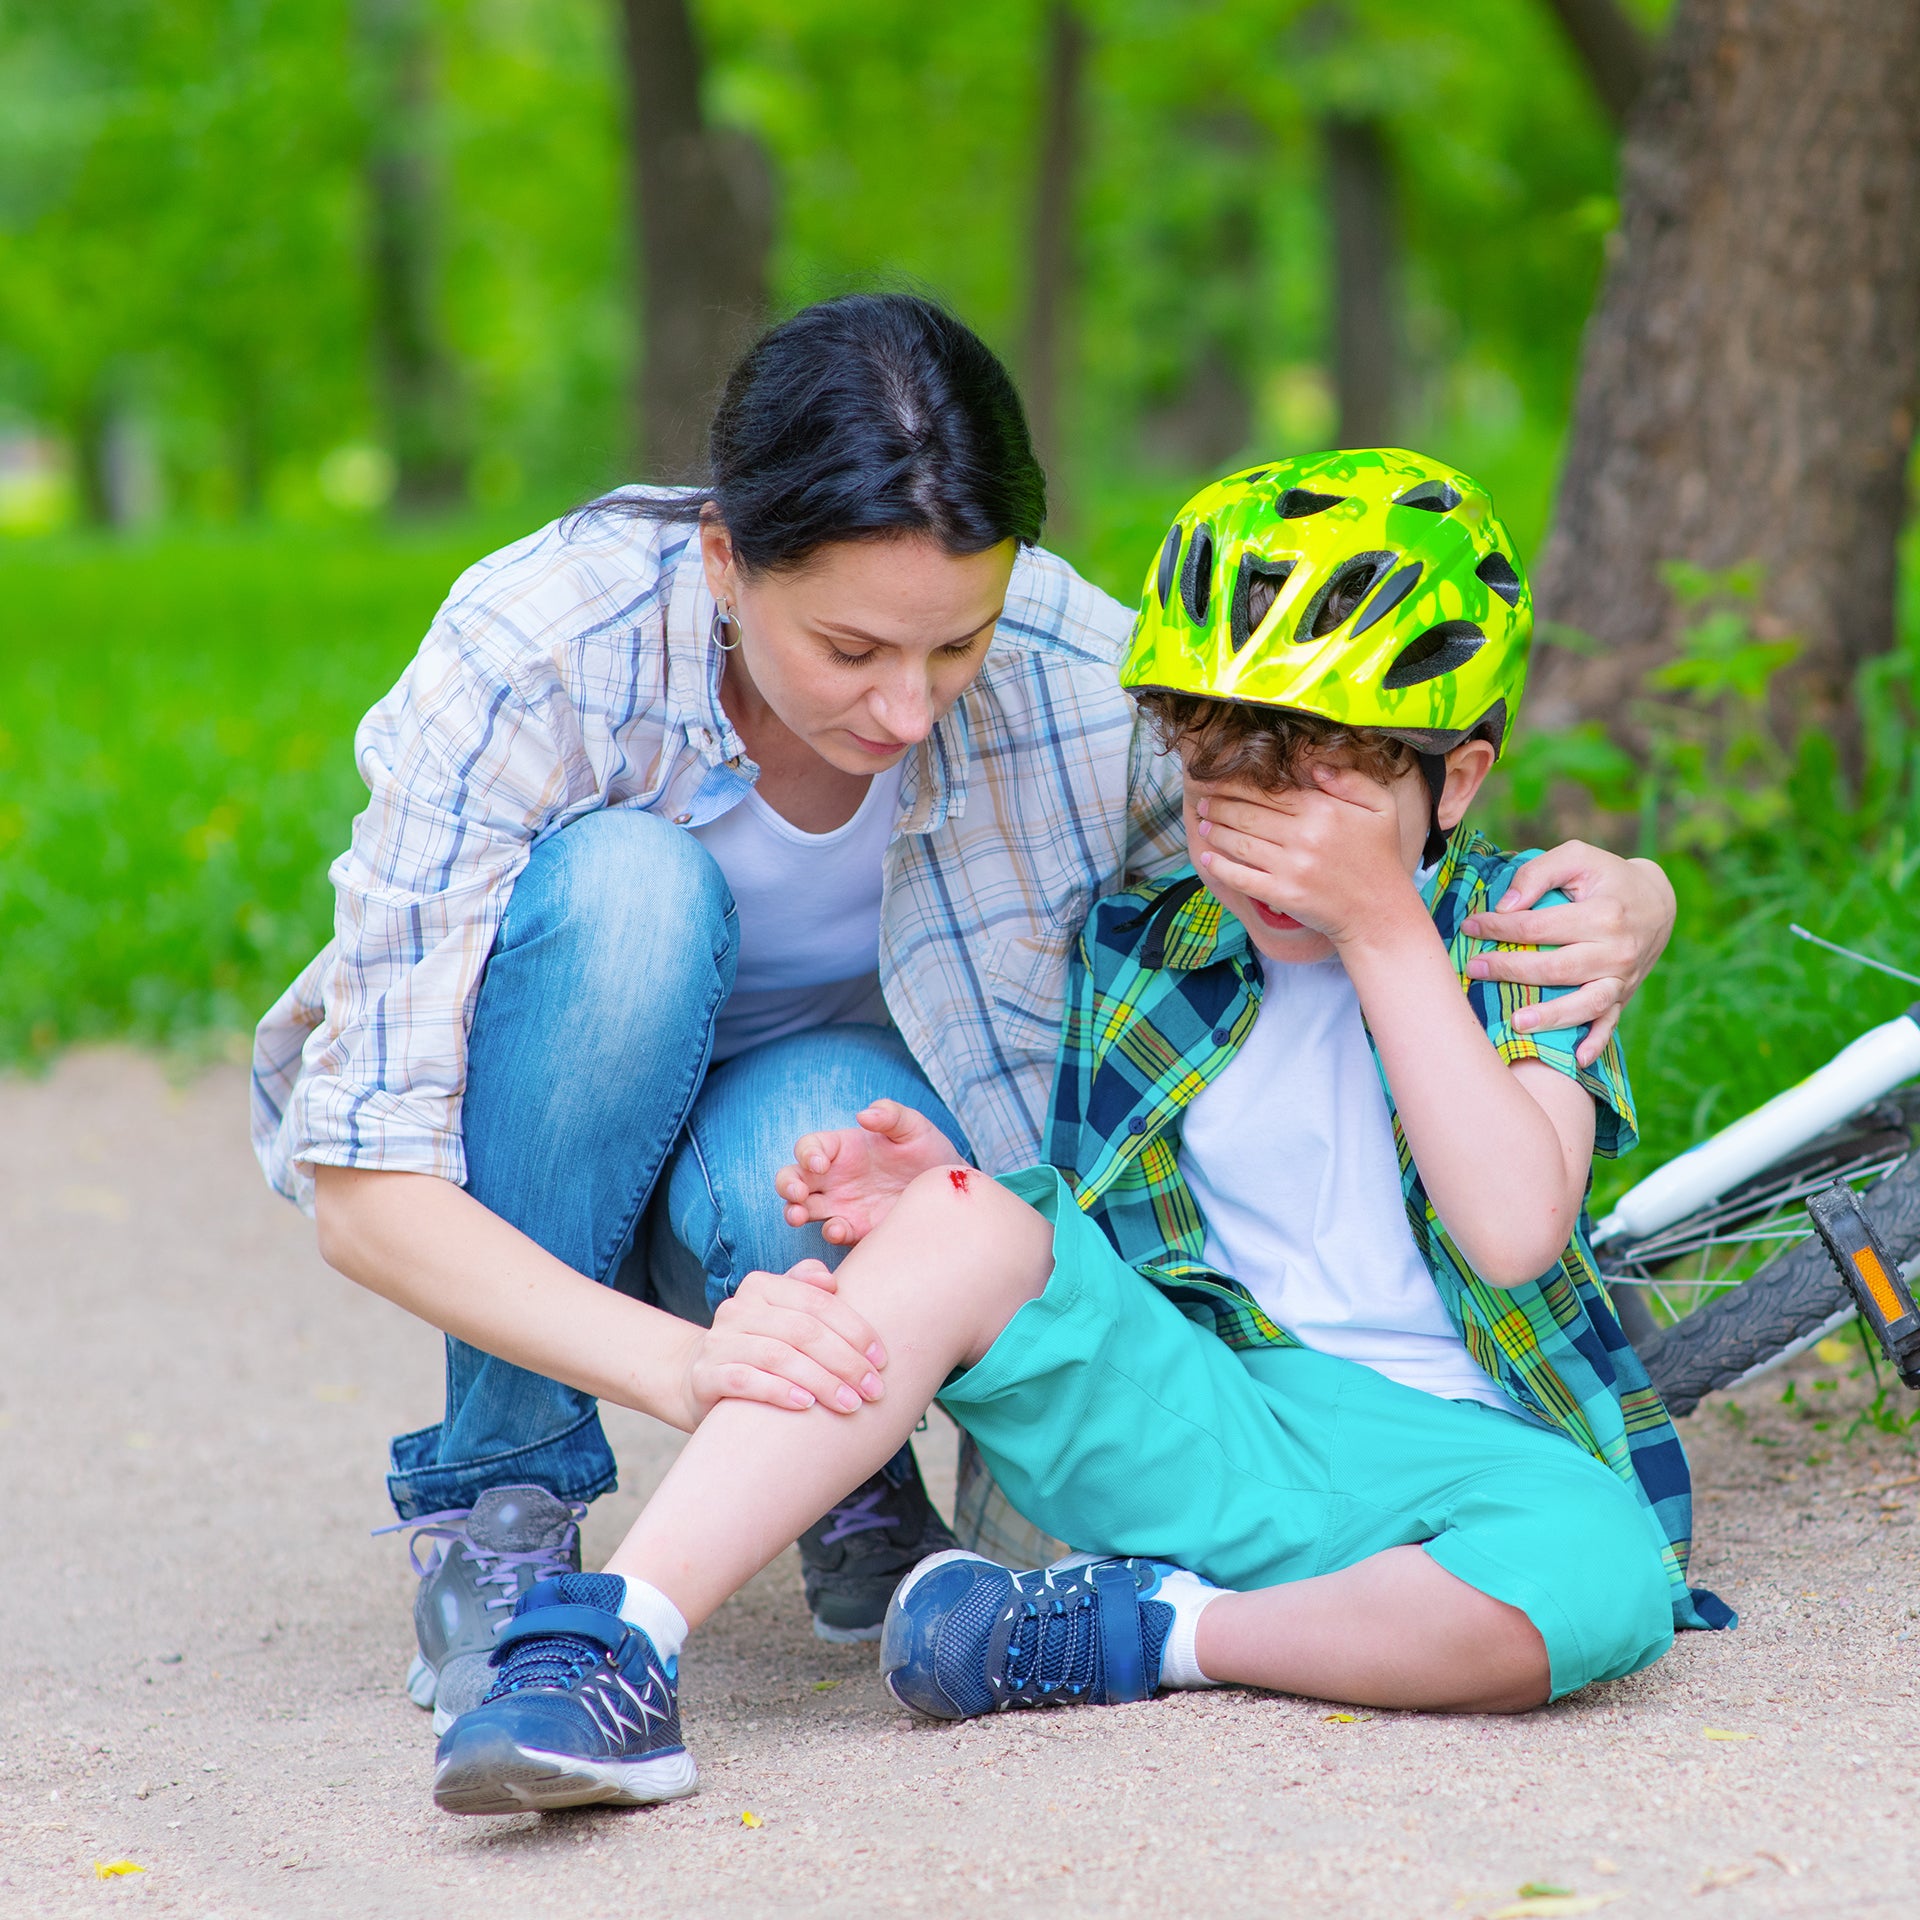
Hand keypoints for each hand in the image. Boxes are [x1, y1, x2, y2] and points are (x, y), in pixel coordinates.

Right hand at [677, 1259, 888, 1426]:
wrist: (701, 1378)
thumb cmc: (760, 1347)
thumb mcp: (783, 1315)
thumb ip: (808, 1291)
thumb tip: (830, 1280)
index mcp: (761, 1286)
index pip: (817, 1303)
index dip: (854, 1330)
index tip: (881, 1360)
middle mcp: (737, 1308)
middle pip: (802, 1331)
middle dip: (844, 1361)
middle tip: (873, 1389)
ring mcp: (718, 1342)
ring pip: (778, 1356)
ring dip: (821, 1381)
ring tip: (850, 1404)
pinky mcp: (705, 1375)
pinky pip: (745, 1380)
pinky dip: (779, 1391)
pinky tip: (806, 1406)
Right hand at [775, 1099, 962, 1245]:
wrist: (949, 1189)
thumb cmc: (927, 1152)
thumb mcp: (914, 1128)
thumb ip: (891, 1115)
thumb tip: (864, 1115)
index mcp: (842, 1149)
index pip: (809, 1147)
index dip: (807, 1154)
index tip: (820, 1164)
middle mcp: (834, 1177)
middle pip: (792, 1179)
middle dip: (787, 1186)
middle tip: (798, 1194)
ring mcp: (841, 1205)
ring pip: (801, 1208)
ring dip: (793, 1213)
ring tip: (799, 1216)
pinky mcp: (856, 1228)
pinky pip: (833, 1232)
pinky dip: (830, 1232)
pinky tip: (840, 1229)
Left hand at [1194, 768, 1419, 945]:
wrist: (1379, 912)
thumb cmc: (1380, 858)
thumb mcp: (1381, 808)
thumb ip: (1351, 781)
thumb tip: (1314, 766)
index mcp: (1323, 810)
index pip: (1269, 791)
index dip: (1236, 785)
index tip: (1217, 782)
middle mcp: (1304, 836)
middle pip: (1248, 814)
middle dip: (1219, 806)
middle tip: (1204, 802)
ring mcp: (1291, 867)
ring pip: (1240, 843)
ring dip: (1215, 832)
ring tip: (1202, 825)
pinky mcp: (1282, 895)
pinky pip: (1242, 877)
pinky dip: (1220, 867)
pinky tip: (1206, 859)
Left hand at [1461, 843, 1675, 1064]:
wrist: (1657, 901)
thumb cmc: (1607, 876)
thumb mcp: (1577, 857)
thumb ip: (1538, 873)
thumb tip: (1506, 905)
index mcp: (1605, 914)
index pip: (1540, 926)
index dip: (1500, 928)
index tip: (1470, 926)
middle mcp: (1617, 950)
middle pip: (1557, 968)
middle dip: (1510, 970)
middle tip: (1472, 969)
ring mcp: (1623, 977)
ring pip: (1585, 1004)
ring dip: (1550, 1017)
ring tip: (1516, 1023)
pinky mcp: (1624, 995)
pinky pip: (1610, 1023)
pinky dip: (1595, 1043)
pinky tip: (1577, 1059)